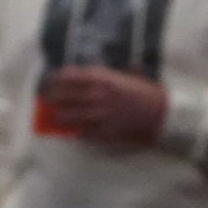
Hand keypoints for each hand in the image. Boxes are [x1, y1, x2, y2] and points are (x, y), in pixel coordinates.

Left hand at [37, 67, 167, 146]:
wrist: (161, 113)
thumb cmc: (144, 92)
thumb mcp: (125, 76)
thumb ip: (105, 75)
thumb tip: (83, 74)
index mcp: (104, 79)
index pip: (71, 77)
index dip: (57, 78)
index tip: (49, 80)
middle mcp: (100, 96)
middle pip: (67, 96)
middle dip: (53, 97)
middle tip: (46, 98)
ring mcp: (101, 115)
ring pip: (72, 116)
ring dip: (61, 116)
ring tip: (55, 116)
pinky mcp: (106, 132)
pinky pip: (85, 133)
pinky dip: (78, 132)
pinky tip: (73, 131)